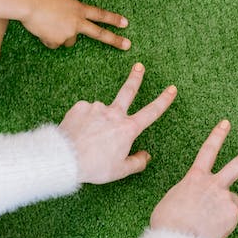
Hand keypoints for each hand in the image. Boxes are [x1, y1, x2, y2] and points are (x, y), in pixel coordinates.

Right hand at [23, 0, 130, 49]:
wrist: (27, 4)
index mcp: (79, 9)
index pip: (100, 14)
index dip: (114, 19)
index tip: (125, 24)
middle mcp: (76, 23)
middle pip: (99, 34)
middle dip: (115, 40)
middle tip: (127, 45)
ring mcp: (67, 33)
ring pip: (69, 39)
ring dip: (63, 34)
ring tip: (50, 22)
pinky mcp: (55, 41)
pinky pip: (54, 43)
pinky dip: (49, 38)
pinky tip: (42, 28)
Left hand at [59, 62, 177, 183]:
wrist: (65, 158)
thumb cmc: (94, 166)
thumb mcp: (120, 171)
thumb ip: (137, 162)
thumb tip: (146, 156)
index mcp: (128, 128)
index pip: (151, 112)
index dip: (164, 100)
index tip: (172, 89)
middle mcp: (114, 114)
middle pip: (128, 91)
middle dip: (136, 78)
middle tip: (139, 66)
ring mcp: (97, 108)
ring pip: (101, 112)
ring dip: (98, 121)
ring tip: (88, 138)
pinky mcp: (80, 107)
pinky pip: (85, 113)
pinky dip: (84, 121)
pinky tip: (79, 132)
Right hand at [150, 120, 237, 237]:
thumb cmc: (167, 222)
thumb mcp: (173, 199)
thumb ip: (191, 193)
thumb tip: (200, 200)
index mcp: (195, 178)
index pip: (208, 150)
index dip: (217, 136)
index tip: (226, 123)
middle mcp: (214, 184)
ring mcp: (225, 198)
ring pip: (232, 201)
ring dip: (223, 210)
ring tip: (207, 222)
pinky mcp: (232, 214)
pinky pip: (230, 218)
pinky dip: (223, 224)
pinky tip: (211, 230)